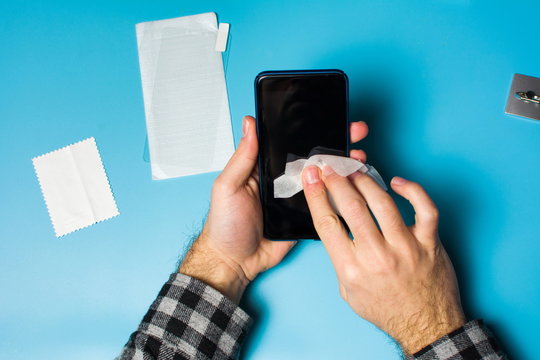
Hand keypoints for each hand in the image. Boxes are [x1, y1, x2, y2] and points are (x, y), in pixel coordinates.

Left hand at [180, 116, 368, 302]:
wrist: (235, 261)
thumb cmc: (225, 224)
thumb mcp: (228, 186)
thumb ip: (242, 157)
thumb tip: (249, 123)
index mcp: (266, 167)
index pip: (291, 141)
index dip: (311, 128)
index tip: (331, 115)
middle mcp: (285, 179)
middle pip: (314, 156)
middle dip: (338, 141)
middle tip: (356, 131)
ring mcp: (298, 198)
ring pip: (325, 177)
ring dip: (344, 165)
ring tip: (360, 155)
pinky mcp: (308, 217)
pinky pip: (327, 203)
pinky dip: (342, 193)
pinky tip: (357, 182)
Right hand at [301, 168, 465, 354]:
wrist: (425, 327)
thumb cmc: (387, 309)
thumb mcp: (349, 292)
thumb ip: (340, 259)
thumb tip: (334, 225)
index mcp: (352, 270)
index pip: (327, 223)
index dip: (316, 195)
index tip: (311, 177)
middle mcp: (377, 257)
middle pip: (351, 207)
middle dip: (336, 181)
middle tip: (331, 168)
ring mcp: (406, 248)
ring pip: (383, 202)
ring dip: (365, 181)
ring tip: (356, 172)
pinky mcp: (429, 243)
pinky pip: (424, 208)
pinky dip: (412, 190)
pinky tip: (397, 182)